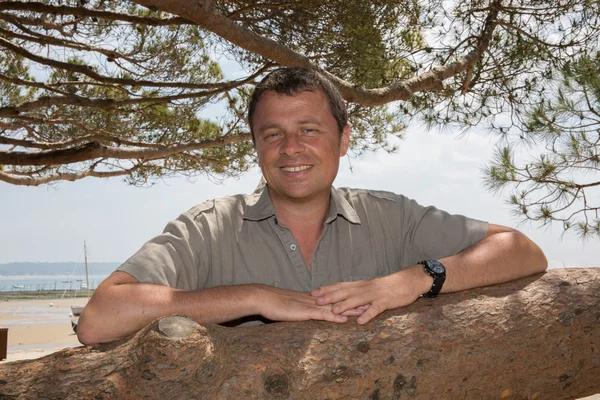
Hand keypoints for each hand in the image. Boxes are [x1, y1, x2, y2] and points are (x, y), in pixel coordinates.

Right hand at [254, 285, 364, 322]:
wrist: (262, 298)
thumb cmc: (273, 303)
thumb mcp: (290, 305)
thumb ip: (300, 308)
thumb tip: (305, 311)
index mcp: (311, 298)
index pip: (334, 297)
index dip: (348, 298)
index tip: (362, 298)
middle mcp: (314, 299)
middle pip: (339, 300)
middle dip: (355, 302)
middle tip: (372, 302)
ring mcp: (310, 305)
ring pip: (335, 307)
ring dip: (350, 310)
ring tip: (366, 311)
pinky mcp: (304, 312)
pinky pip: (322, 315)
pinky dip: (334, 318)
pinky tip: (344, 321)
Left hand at [311, 265, 430, 323]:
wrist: (408, 281)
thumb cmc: (388, 286)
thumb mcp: (370, 287)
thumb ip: (358, 292)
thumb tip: (343, 298)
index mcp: (361, 285)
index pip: (341, 286)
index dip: (327, 289)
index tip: (314, 292)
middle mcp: (366, 288)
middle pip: (346, 291)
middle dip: (331, 296)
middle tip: (317, 301)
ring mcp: (376, 294)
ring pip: (358, 299)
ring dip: (346, 305)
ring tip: (334, 311)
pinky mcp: (386, 301)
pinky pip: (376, 309)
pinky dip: (367, 315)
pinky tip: (360, 321)